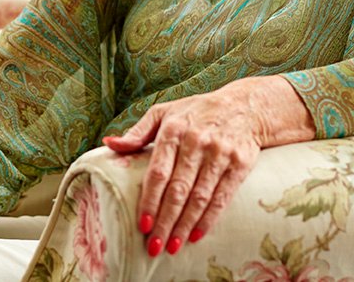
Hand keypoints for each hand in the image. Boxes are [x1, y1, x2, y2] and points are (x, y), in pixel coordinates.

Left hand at [102, 75, 312, 257]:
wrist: (244, 106)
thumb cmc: (196, 113)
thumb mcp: (164, 113)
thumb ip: (137, 132)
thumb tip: (109, 144)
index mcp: (173, 129)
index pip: (158, 172)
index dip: (150, 200)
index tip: (143, 225)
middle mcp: (196, 141)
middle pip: (178, 189)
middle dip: (165, 221)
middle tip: (154, 246)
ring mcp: (219, 152)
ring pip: (199, 197)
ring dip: (185, 225)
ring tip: (173, 246)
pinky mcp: (239, 163)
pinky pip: (222, 197)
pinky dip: (209, 218)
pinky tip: (197, 235)